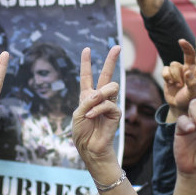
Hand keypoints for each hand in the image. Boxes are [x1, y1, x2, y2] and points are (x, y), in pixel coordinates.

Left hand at [72, 46, 120, 164]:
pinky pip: (108, 104)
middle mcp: (99, 97)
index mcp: (87, 96)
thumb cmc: (82, 132)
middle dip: (112, 60)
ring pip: (111, 86)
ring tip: (92, 105)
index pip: (87, 76)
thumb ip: (87, 101)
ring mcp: (109, 104)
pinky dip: (98, 109)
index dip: (86, 62)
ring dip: (100, 94)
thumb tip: (100, 93)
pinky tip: (91, 117)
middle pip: (107, 74)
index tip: (87, 49)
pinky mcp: (116, 113)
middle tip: (118, 47)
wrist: (89, 148)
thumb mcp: (78, 114)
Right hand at [163, 36, 195, 119]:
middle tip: (181, 41)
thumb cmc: (188, 101)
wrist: (177, 106)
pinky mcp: (169, 74)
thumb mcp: (192, 94)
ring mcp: (179, 71)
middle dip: (185, 47)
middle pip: (188, 54)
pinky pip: (165, 69)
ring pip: (174, 64)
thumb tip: (187, 71)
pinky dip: (167, 76)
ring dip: (174, 75)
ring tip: (177, 85)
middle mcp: (189, 69)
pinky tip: (170, 84)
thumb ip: (191, 83)